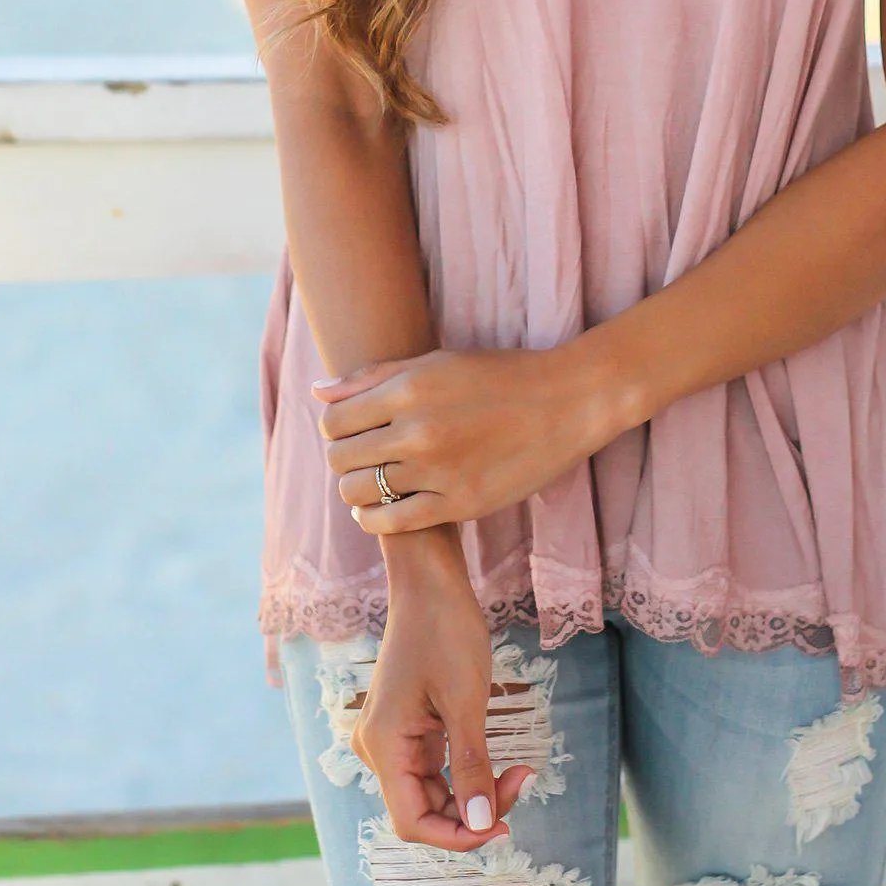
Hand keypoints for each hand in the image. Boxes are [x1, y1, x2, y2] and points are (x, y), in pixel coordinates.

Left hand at [312, 343, 618, 532]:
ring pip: (359, 493)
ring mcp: (438, 471)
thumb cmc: (500, 374)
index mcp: (409, 389)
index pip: (334, 419)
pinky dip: (374, 518)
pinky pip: (392, 523)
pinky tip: (381, 507)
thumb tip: (318, 392)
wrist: (567, 402)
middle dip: (342, 457)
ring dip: (356, 489)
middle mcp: (418, 431)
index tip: (351, 427)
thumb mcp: (437, 362)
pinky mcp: (459, 504)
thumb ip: (375, 376)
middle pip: (340, 458)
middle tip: (363, 453)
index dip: (334, 425)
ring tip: (373, 479)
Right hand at [354, 541, 535, 845]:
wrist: (431, 579)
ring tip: (518, 770)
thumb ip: (471, 767)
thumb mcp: (465, 700)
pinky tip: (496, 761)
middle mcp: (379, 747)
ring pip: (432, 790)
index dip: (457, 836)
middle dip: (475, 809)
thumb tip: (482, 824)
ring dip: (474, 791)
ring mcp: (391, 736)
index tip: (504, 828)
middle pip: (425, 808)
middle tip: (523, 780)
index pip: (413, 821)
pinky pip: (434, 767)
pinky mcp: (407, 725)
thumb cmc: (445, 629)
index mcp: (384, 745)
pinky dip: (466, 771)